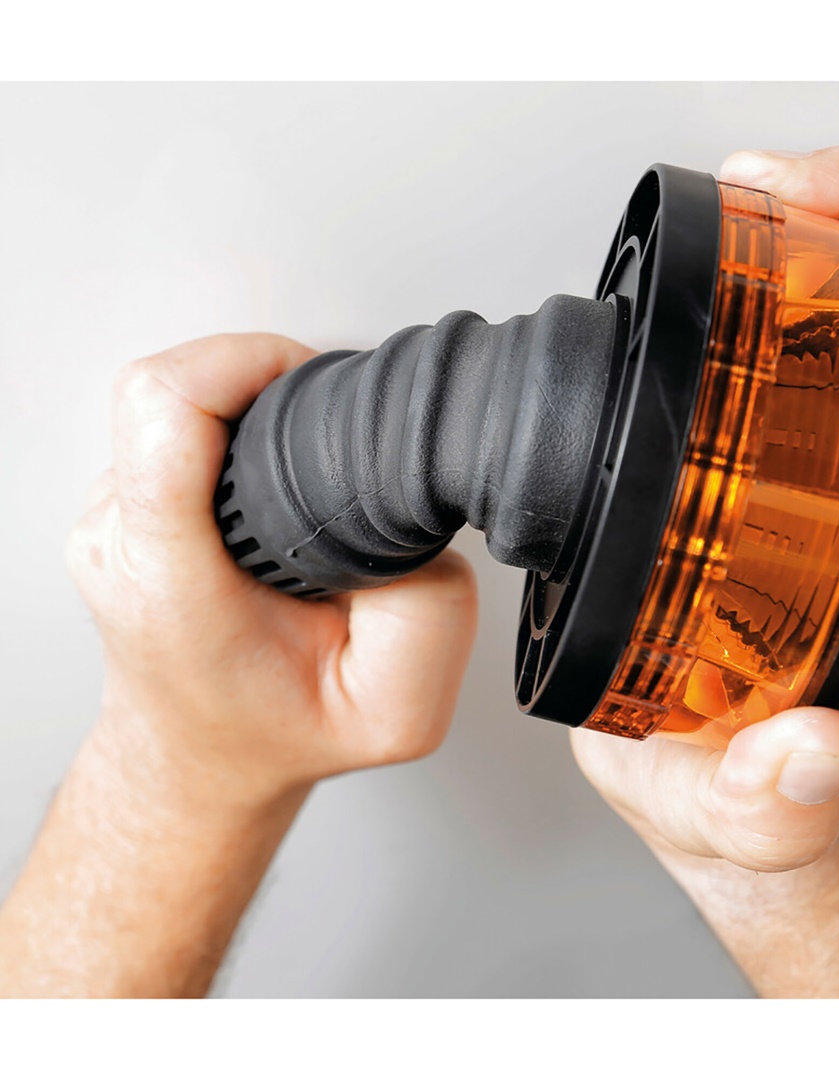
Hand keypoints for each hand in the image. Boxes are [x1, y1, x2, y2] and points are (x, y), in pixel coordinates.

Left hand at [66, 333, 478, 818]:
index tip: (311, 383)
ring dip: (249, 407)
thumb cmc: (278, 735)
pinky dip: (232, 430)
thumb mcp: (394, 716)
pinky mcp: (121, 506)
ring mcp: (113, 520)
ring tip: (297, 465)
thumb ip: (430, 623)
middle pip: (170, 387)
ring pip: (173, 402)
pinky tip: (269, 483)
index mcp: (176, 581)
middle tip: (326, 427)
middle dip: (266, 381)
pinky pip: (175, 427)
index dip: (248, 363)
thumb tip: (421, 528)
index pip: (168, 408)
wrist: (205, 757)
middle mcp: (128, 541)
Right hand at [572, 146, 838, 873]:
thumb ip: (778, 797)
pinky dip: (771, 271)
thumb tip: (820, 746)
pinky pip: (792, 339)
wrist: (707, 783)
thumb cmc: (739, 783)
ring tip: (759, 185)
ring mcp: (823, 472)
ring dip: (832, 224)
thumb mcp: (747, 813)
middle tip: (793, 182)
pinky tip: (727, 252)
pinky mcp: (758, 460)